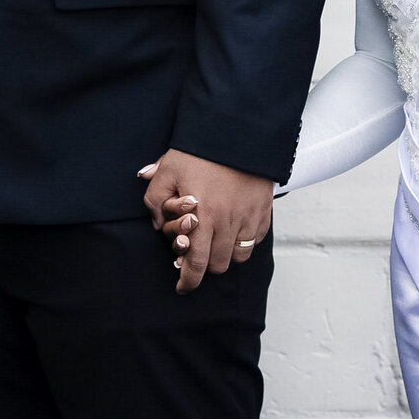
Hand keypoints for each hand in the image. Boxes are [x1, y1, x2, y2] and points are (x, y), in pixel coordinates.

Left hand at [137, 150, 272, 293]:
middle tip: (196, 255)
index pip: (196, 263)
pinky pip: (254, 241)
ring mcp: (249, 218)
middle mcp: (228, 223)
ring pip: (238, 257)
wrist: (238, 131)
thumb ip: (155, 198)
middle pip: (217, 265)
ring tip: (215, 242)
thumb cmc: (201, 150)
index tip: (182, 286)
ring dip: (225, 255)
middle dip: (204, 266)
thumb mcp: (168, 168)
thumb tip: (158, 223)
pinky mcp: (264, 212)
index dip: (188, 281)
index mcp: (203, 217)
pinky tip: (233, 230)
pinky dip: (243, 242)